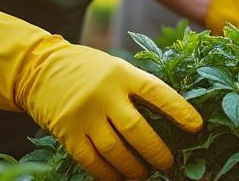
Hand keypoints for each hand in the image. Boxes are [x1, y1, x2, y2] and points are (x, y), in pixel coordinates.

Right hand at [0, 9, 201, 180]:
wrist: (41, 69)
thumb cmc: (90, 70)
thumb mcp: (117, 68)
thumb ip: (138, 90)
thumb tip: (173, 120)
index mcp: (122, 73)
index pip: (157, 92)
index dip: (179, 110)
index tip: (197, 127)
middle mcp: (104, 93)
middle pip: (136, 129)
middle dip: (156, 151)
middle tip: (169, 164)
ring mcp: (84, 114)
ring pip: (115, 150)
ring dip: (134, 168)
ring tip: (144, 173)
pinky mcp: (67, 132)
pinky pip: (92, 161)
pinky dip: (108, 174)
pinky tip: (119, 178)